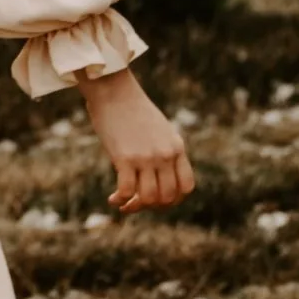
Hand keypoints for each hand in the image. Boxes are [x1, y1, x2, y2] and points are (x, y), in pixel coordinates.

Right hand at [80, 67, 194, 211]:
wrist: (114, 91)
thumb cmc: (132, 109)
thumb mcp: (159, 129)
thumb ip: (163, 150)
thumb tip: (158, 173)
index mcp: (176, 148)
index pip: (186, 187)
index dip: (173, 200)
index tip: (157, 200)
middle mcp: (165, 155)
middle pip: (167, 197)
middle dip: (152, 207)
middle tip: (136, 204)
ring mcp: (146, 157)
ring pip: (148, 198)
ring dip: (135, 207)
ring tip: (123, 204)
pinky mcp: (125, 158)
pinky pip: (127, 191)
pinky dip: (120, 200)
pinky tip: (113, 199)